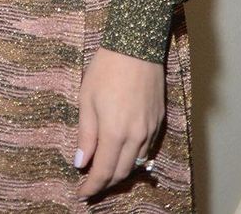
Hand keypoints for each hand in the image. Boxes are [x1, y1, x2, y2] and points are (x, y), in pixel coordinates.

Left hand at [75, 46, 163, 197]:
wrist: (135, 46)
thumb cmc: (105, 69)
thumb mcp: (86, 99)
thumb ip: (86, 134)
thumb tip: (81, 162)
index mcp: (115, 132)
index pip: (104, 171)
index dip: (92, 186)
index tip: (81, 194)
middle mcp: (136, 136)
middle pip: (122, 172)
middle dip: (106, 183)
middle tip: (91, 185)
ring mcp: (150, 130)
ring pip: (137, 163)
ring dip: (121, 172)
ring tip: (105, 173)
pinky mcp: (159, 121)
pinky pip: (147, 149)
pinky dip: (134, 158)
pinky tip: (123, 154)